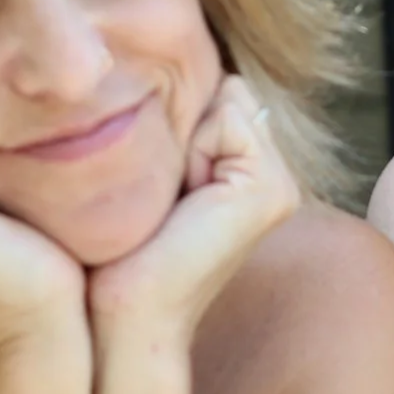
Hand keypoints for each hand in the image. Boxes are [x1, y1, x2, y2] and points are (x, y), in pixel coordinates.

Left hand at [86, 74, 300, 347]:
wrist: (124, 319)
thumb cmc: (115, 255)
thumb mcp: (141, 179)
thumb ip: (168, 130)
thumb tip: (148, 74)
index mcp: (248, 176)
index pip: (214, 95)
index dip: (169, 115)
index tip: (143, 174)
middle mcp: (273, 178)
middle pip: (221, 91)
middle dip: (178, 118)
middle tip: (152, 186)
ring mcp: (279, 184)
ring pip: (224, 97)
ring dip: (179, 132)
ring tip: (162, 196)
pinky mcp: (269, 190)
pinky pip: (228, 115)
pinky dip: (191, 145)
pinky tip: (176, 199)